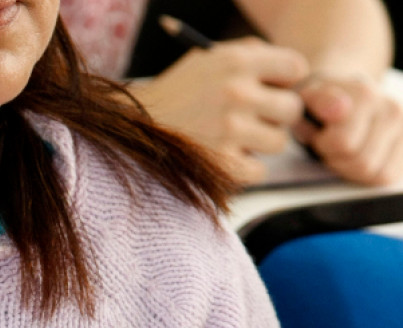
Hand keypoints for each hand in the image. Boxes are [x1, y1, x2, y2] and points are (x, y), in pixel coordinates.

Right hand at [129, 37, 307, 182]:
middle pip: (292, 108)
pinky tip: (224, 157)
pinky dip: (244, 169)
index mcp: (235, 61)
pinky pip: (258, 171)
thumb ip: (250, 56)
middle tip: (253, 119)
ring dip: (260, 144)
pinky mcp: (221, 163)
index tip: (271, 88)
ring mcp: (229, 129)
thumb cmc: (174, 94)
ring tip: (233, 139)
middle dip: (276, 116)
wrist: (130, 126)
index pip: (296, 67)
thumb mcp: (207, 59)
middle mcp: (236, 91)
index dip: (285, 80)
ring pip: (278, 142)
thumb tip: (292, 73)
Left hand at [295, 74, 402, 184]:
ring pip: (372, 172)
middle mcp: (391, 109)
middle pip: (359, 162)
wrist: (341, 97)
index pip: (342, 142)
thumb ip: (318, 100)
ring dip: (349, 167)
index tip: (319, 133)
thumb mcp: (306, 97)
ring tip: (342, 148)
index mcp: (364, 94)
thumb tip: (337, 109)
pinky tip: (357, 156)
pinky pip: (384, 176)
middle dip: (336, 158)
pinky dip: (366, 174)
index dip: (323, 144)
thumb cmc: (320, 102)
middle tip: (329, 144)